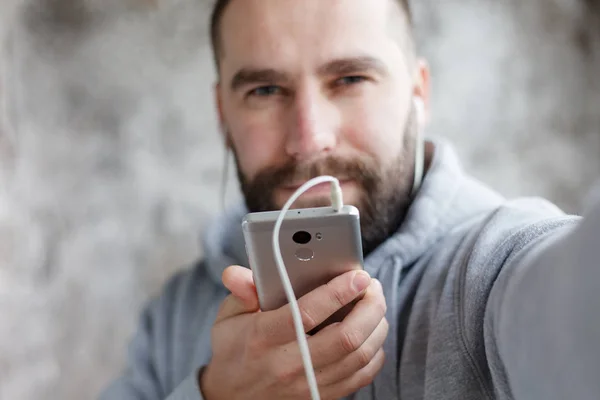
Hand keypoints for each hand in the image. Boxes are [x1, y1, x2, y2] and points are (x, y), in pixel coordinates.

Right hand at [199, 265, 387, 399]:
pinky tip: (371, 334)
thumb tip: (240, 274)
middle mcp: (288, 364)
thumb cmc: (234, 350)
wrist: (230, 397)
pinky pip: (361, 376)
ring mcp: (307, 384)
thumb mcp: (228, 317)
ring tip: (375, 304)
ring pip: (359, 356)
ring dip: (377, 326)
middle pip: (345, 337)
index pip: (307, 314)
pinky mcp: (320, 396)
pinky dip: (374, 353)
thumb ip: (241, 290)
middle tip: (373, 286)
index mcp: (264, 337)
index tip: (358, 276)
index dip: (338, 292)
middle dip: (369, 307)